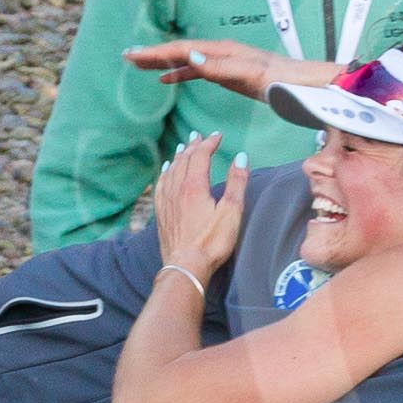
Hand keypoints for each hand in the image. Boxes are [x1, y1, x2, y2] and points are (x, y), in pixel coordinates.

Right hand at [123, 39, 337, 101]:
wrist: (306, 85)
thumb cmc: (283, 80)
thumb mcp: (253, 75)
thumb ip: (222, 68)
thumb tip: (190, 57)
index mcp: (223, 51)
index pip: (182, 49)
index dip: (156, 52)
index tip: (133, 54)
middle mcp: (221, 52)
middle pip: (180, 50)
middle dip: (153, 53)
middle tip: (126, 57)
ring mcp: (225, 62)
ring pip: (186, 60)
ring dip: (162, 62)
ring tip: (138, 66)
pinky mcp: (230, 74)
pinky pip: (198, 71)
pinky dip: (179, 73)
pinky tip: (165, 79)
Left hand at [154, 131, 249, 281]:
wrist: (185, 266)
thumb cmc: (212, 241)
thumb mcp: (232, 212)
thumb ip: (237, 183)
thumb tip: (241, 156)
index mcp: (195, 186)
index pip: (200, 156)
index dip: (209, 143)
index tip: (218, 136)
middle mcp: (177, 189)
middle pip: (184, 160)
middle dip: (193, 146)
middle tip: (199, 135)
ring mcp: (166, 201)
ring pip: (171, 170)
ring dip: (179, 156)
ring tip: (184, 147)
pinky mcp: (161, 212)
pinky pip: (161, 184)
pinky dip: (165, 172)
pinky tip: (167, 170)